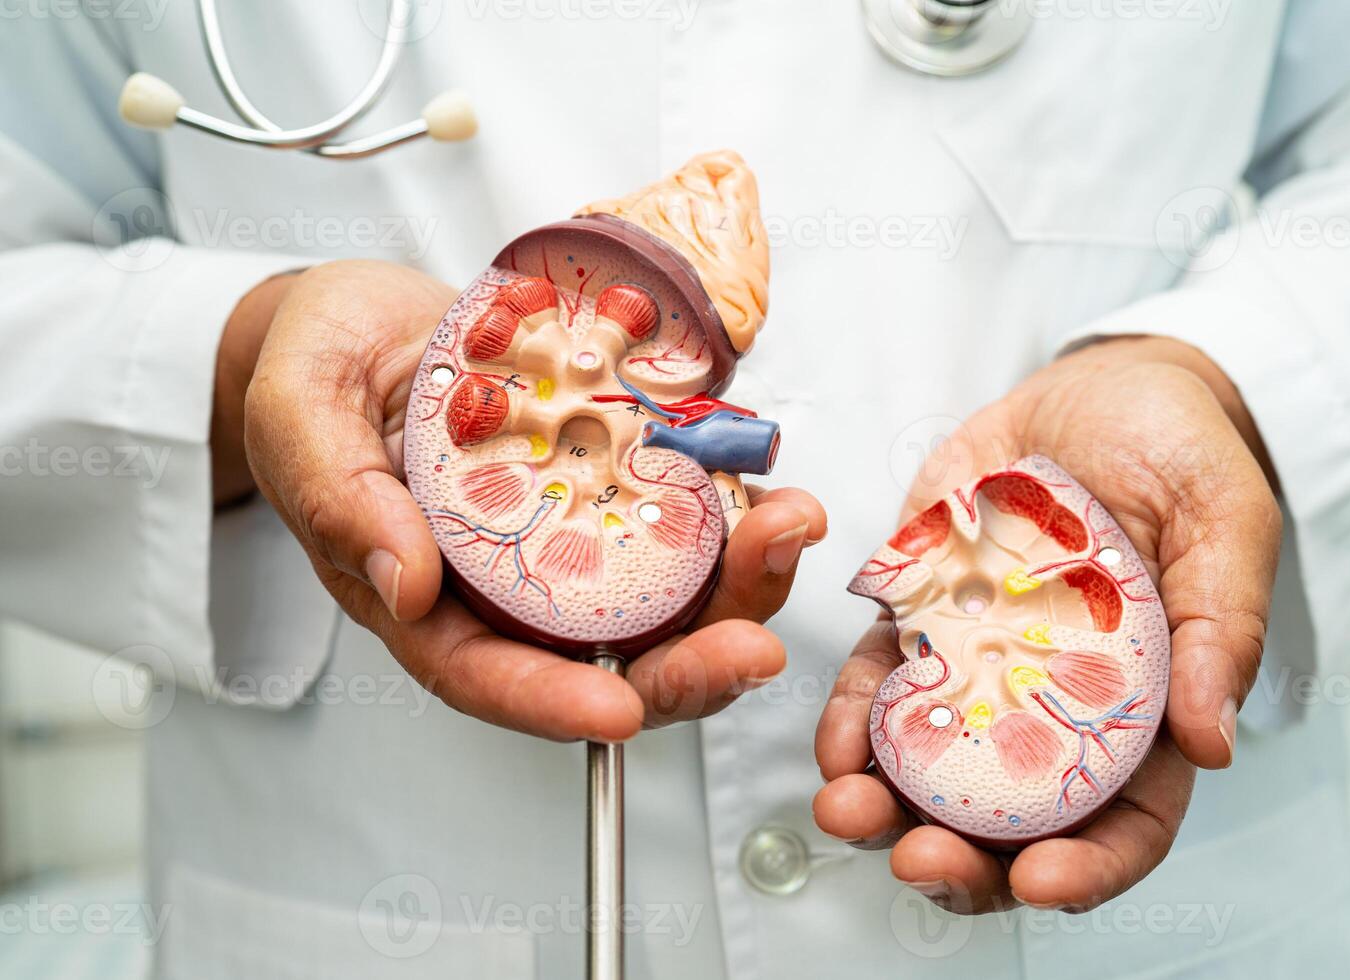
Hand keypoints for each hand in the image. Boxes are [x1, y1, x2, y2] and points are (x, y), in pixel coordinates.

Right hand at [226, 260, 824, 740]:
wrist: (366, 319)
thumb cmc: (319, 366)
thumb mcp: (300, 411)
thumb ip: (338, 496)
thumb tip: (404, 585)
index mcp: (423, 594)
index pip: (485, 674)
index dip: (552, 702)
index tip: (619, 709)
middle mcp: (508, 584)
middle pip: (604, 656)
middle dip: (688, 663)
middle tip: (756, 646)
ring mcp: (568, 537)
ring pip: (665, 597)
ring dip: (738, 582)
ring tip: (790, 528)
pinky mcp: (611, 485)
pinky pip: (683, 520)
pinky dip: (735, 514)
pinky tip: (772, 487)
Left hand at [813, 336, 1280, 913]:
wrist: (1098, 388)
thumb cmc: (1182, 452)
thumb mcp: (1226, 523)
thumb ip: (1218, 627)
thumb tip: (1214, 741)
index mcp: (1149, 708)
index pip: (1126, 820)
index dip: (1090, 869)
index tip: (1039, 882)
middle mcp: (1059, 706)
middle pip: (1013, 819)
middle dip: (962, 856)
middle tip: (916, 859)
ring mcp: (985, 666)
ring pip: (932, 765)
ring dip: (884, 803)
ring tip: (846, 809)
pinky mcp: (925, 618)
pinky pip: (882, 683)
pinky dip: (852, 719)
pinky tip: (833, 742)